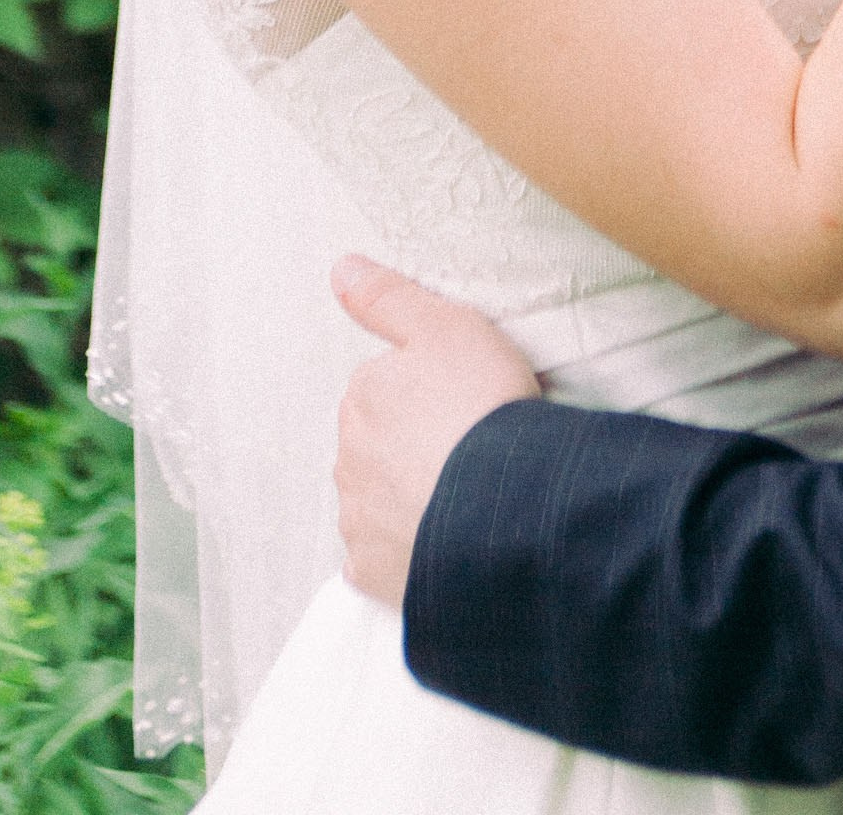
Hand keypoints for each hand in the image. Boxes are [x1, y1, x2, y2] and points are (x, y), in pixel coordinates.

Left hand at [331, 255, 540, 607]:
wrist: (502, 507)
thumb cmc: (480, 405)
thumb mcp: (445, 325)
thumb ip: (389, 298)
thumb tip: (340, 267)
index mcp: (361, 397)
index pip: (382, 386)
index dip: (427, 389)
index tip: (465, 397)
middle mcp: (347, 459)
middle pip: (375, 444)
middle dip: (410, 444)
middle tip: (468, 444)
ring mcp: (358, 521)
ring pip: (376, 499)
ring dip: (407, 496)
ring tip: (463, 494)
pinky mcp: (375, 574)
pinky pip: (382, 558)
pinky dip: (405, 550)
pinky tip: (442, 540)